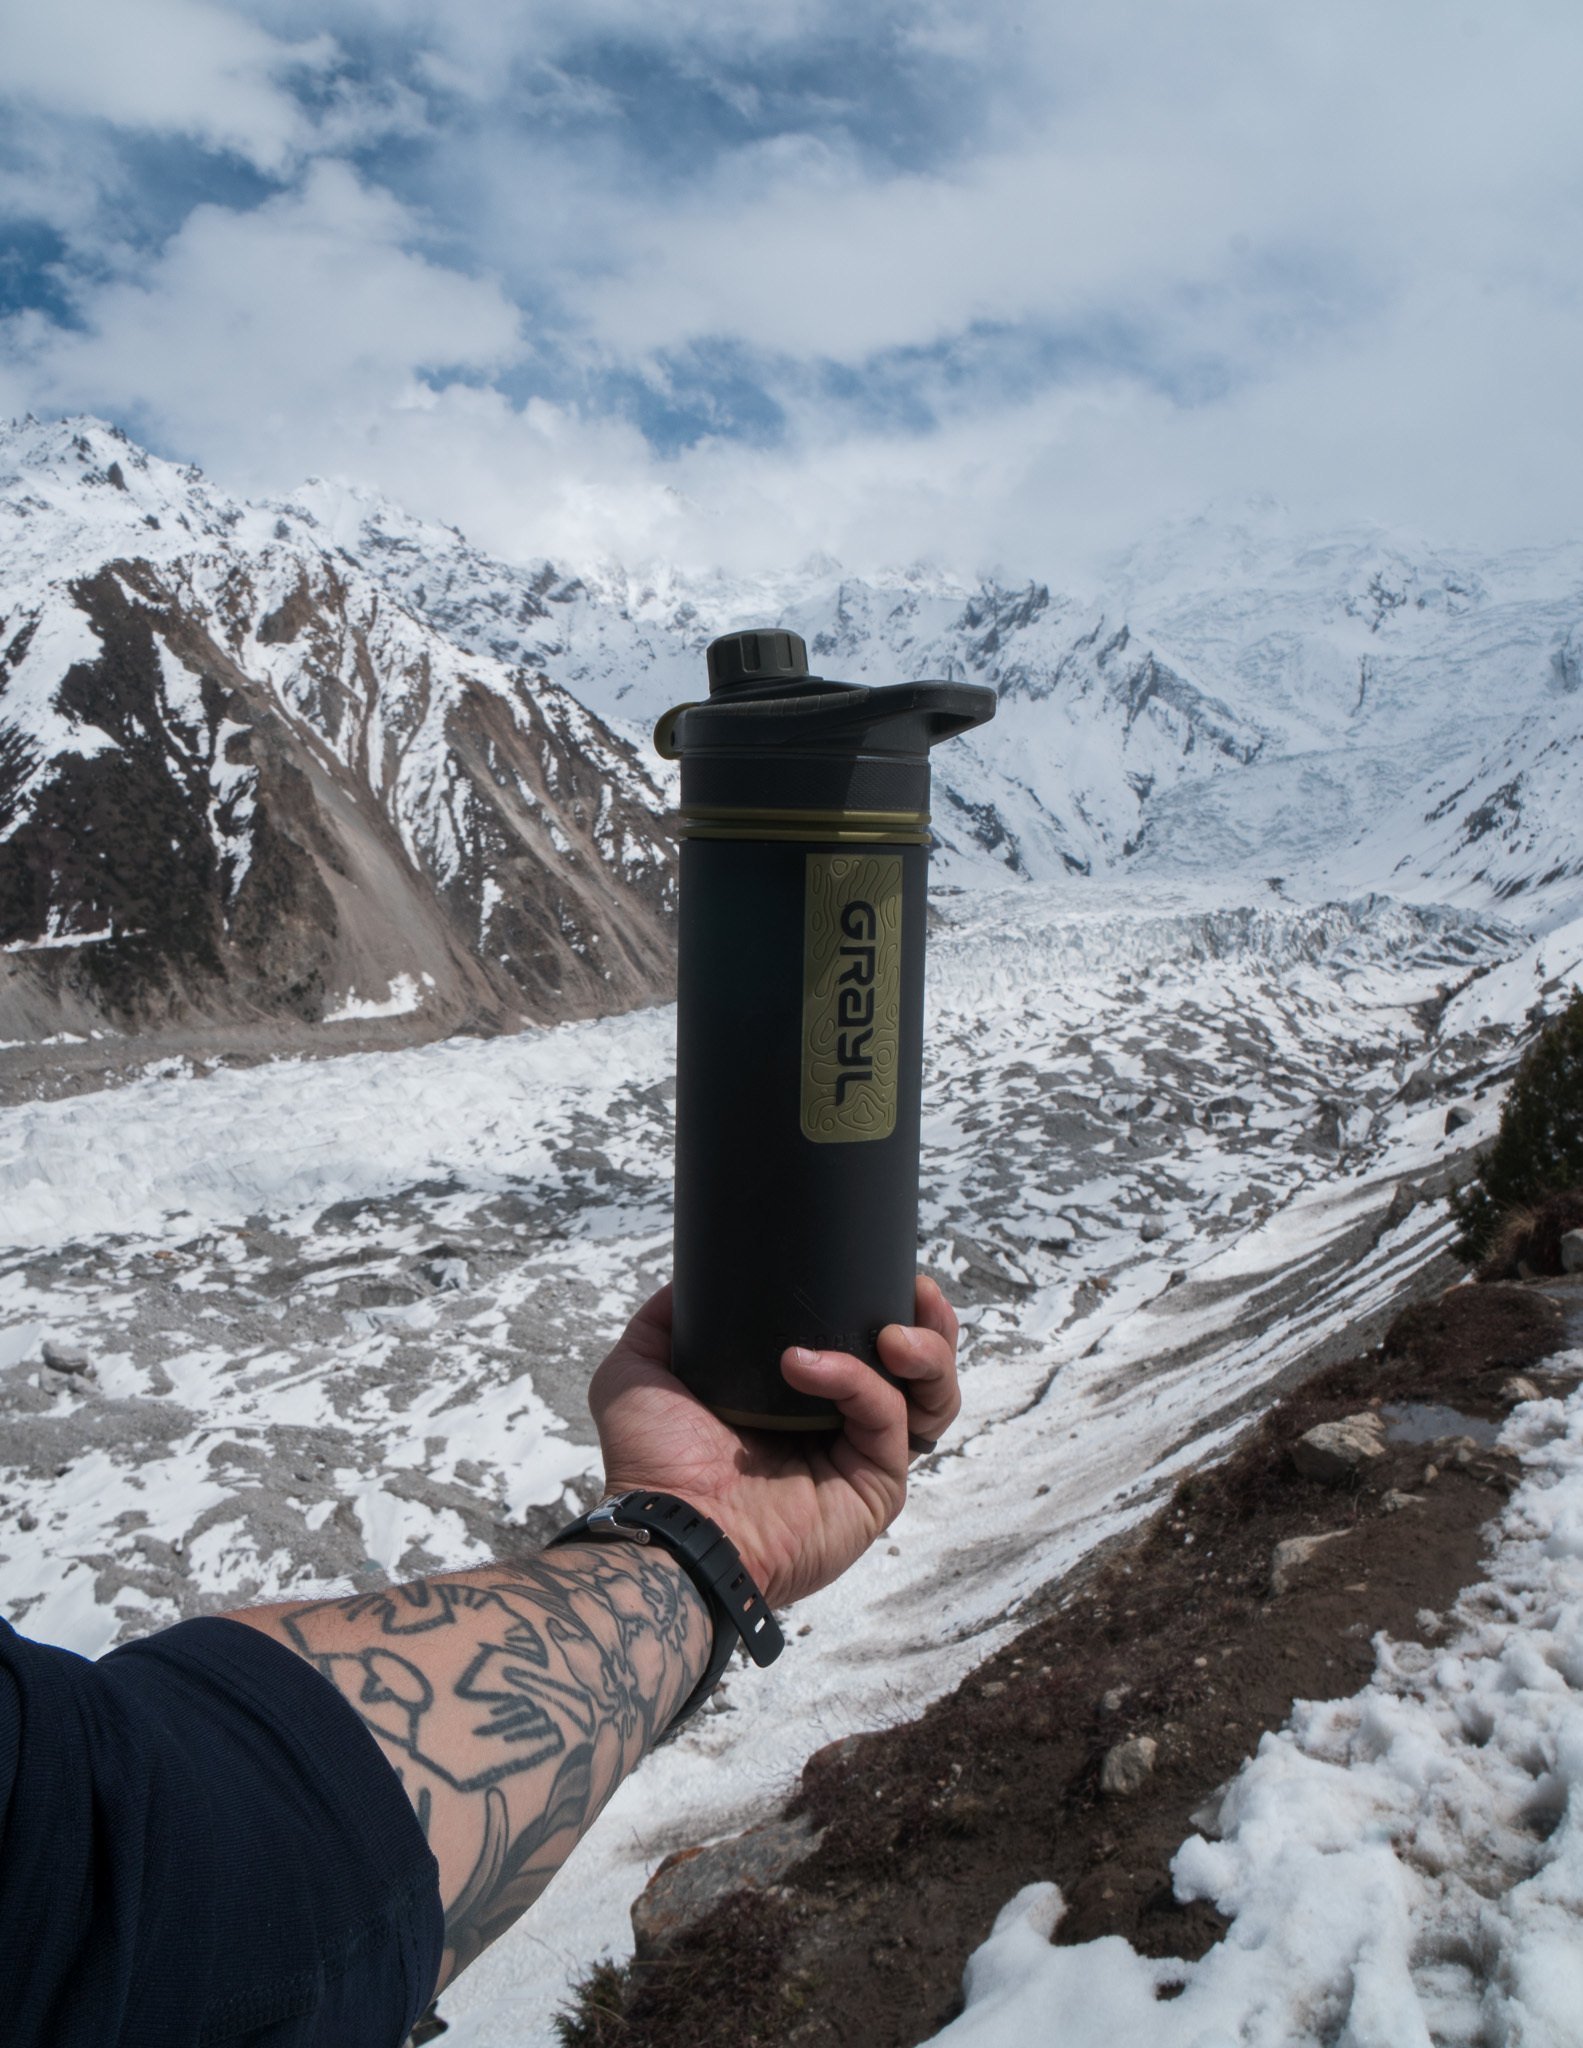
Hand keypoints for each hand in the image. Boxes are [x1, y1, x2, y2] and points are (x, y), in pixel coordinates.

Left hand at [587, 1277, 960, 1607]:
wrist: (666, 1524)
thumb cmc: (652, 1461)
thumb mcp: (639, 1370)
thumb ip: (665, 1320)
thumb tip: (692, 1278)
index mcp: (802, 1396)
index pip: (867, 1343)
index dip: (885, 1302)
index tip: (882, 1267)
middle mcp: (841, 1425)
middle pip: (920, 1367)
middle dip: (933, 1323)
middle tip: (915, 1291)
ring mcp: (863, 1459)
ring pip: (933, 1398)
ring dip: (928, 1352)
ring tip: (891, 1333)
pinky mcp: (876, 1488)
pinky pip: (890, 1421)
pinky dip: (857, 1383)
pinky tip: (804, 1365)